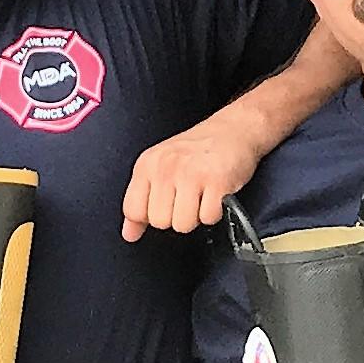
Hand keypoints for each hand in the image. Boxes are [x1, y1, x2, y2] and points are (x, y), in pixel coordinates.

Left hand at [123, 106, 262, 240]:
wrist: (234, 129)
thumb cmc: (197, 150)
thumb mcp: (160, 168)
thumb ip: (141, 201)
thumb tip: (129, 234)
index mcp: (147, 164)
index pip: (133, 210)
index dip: (150, 217)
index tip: (164, 206)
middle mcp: (166, 167)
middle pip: (159, 222)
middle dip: (176, 217)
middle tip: (188, 198)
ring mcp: (192, 174)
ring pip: (183, 224)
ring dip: (196, 217)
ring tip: (202, 197)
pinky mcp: (217, 181)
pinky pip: (208, 218)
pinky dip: (215, 213)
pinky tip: (216, 196)